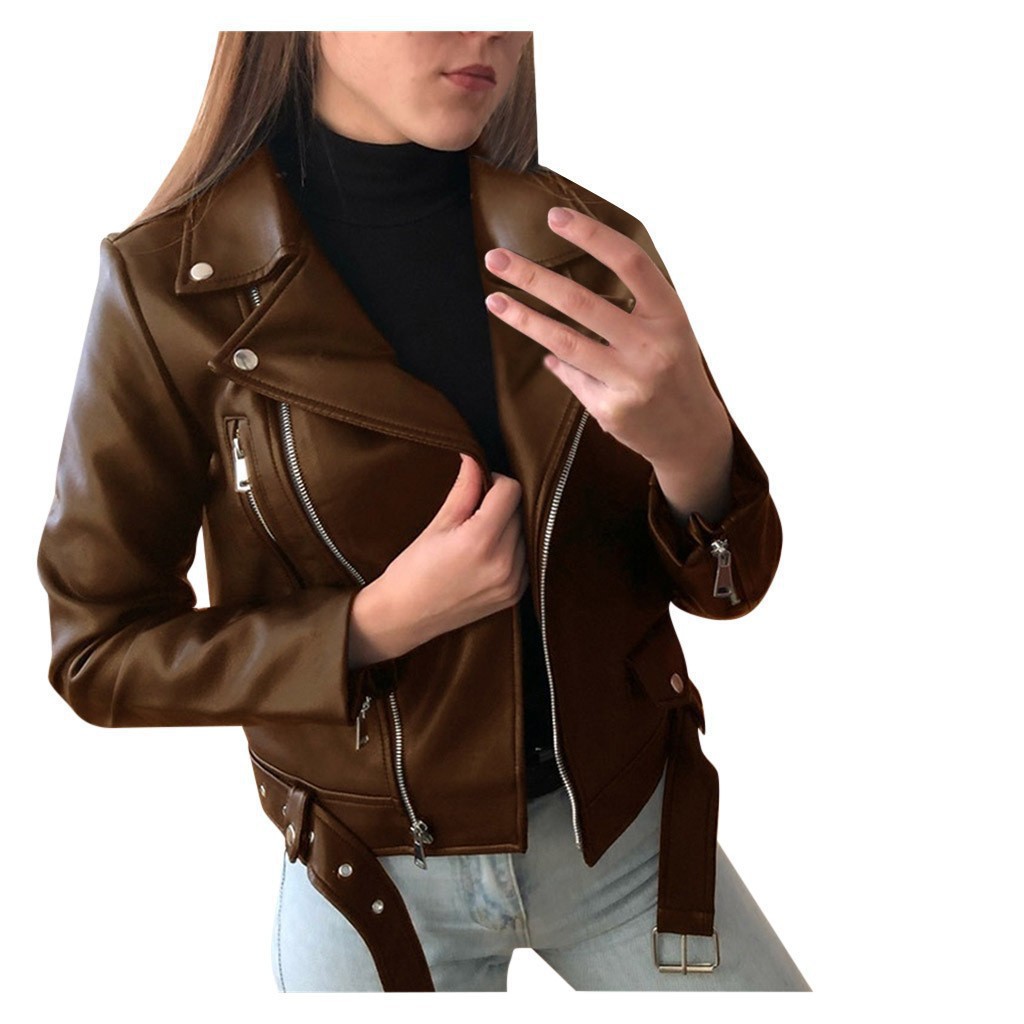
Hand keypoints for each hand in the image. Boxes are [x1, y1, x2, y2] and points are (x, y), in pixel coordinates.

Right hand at [354, 454, 528, 660]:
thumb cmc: (413, 570)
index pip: (511, 491)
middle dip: (500, 505)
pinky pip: (526, 558)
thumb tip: (474, 459)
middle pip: (520, 511)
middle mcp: (503, 563)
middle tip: (473, 514)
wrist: (405, 617)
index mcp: (481, 541)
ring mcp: (512, 582)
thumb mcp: (437, 525)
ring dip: (508, 527)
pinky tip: (486, 555)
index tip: (479, 488)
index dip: (494, 482)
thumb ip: (463, 490)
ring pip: (525, 533)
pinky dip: (512, 549)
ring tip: (478, 537)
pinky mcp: (515, 595)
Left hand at [482, 205, 730, 469]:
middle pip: (581, 302)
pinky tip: (548, 356)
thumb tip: (578, 285)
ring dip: (524, 319)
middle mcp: (651, 345)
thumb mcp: (668, 330)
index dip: (592, 235)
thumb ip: (630, 307)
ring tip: (495, 300)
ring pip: (564, 342)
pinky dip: (557, 363)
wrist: (693, 435)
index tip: (555, 217)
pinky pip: (572, 377)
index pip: (630, 263)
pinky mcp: (611, 410)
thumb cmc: (676, 372)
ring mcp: (630, 380)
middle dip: (533, 277)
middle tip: (497, 258)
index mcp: (669, 314)